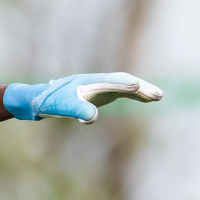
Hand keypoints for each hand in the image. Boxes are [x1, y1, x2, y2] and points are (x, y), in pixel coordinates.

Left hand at [3, 72, 162, 123]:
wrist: (41, 99)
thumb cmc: (52, 102)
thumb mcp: (64, 107)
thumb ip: (78, 110)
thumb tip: (93, 118)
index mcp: (90, 81)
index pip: (112, 82)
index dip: (125, 85)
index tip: (138, 86)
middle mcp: (98, 81)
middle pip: (124, 82)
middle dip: (141, 88)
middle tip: (158, 96)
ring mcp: (101, 86)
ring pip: (126, 86)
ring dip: (142, 92)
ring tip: (159, 97)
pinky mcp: (102, 93)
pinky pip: (123, 92)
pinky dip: (135, 96)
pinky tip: (147, 100)